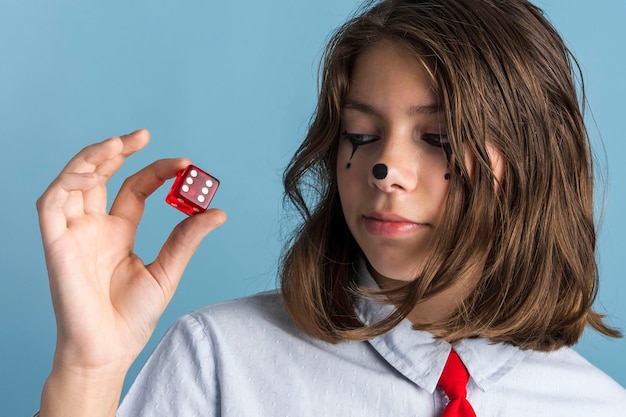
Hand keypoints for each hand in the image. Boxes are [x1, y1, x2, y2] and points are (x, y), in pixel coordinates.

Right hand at [37, 129, 226, 377]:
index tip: (186, 164)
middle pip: (100, 175)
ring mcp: (73, 233)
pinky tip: (93, 174)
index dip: (156, 171)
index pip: (134, 187)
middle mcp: (94, 227)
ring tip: (118, 143)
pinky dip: (68, 183)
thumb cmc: (132, 317)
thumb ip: (187, 238)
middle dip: (117, 150)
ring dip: (91, 158)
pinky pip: (52, 204)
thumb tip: (218, 210)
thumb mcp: (167, 271)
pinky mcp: (55, 245)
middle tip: (144, 134)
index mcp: (119, 231)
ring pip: (73, 181)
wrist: (108, 351)